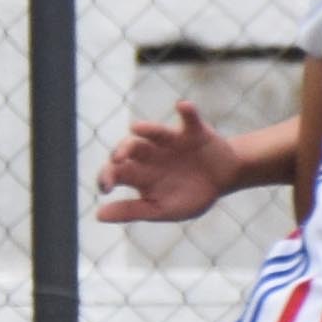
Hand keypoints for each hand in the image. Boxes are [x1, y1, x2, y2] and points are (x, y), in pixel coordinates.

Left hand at [98, 101, 262, 223]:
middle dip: (121, 150)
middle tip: (117, 159)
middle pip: (130, 148)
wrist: (222, 179)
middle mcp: (150, 154)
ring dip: (147, 129)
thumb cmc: (188, 195)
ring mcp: (171, 141)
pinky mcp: (194, 131)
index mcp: (139, 174)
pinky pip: (189, 118)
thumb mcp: (161, 209)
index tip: (105, 188)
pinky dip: (187, 112)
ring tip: (137, 128)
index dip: (105, 177)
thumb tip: (99, 215)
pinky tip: (182, 106)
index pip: (115, 171)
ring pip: (154, 131)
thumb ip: (132, 211)